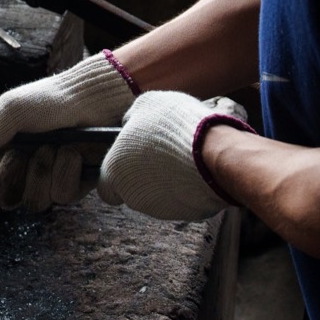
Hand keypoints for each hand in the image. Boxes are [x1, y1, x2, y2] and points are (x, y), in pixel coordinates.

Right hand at [0, 52, 136, 211]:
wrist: (95, 99)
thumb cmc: (51, 100)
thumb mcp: (10, 111)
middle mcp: (22, 172)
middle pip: (5, 200)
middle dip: (12, 175)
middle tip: (21, 151)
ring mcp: (48, 181)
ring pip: (35, 202)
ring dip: (43, 172)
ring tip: (53, 146)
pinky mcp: (75, 186)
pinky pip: (63, 197)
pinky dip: (67, 172)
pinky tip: (75, 153)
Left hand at [97, 91, 248, 221]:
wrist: (213, 152)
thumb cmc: (174, 126)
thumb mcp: (147, 104)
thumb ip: (133, 117)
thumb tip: (130, 123)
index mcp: (114, 172)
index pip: (106, 187)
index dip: (116, 175)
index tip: (130, 160)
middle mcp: (132, 196)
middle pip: (133, 190)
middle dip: (144, 175)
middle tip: (161, 153)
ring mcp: (160, 209)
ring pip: (158, 196)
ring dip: (166, 181)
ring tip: (183, 156)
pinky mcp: (186, 214)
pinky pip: (182, 200)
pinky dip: (186, 188)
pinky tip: (197, 169)